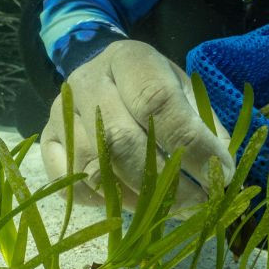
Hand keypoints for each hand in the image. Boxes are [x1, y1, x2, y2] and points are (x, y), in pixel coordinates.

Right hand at [40, 40, 233, 209]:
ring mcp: (61, 112)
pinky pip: (72, 183)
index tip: (219, 174)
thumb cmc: (152, 86)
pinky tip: (130, 202)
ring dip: (137, 198)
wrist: (100, 73)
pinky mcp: (48, 140)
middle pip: (121, 139)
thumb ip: (204, 125)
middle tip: (197, 204)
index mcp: (129, 59)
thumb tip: (220, 173)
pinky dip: (103, 201)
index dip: (191, 144)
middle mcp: (88, 82)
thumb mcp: (184, 90)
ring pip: (94, 168)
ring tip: (168, 209)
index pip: (157, 102)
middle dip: (165, 182)